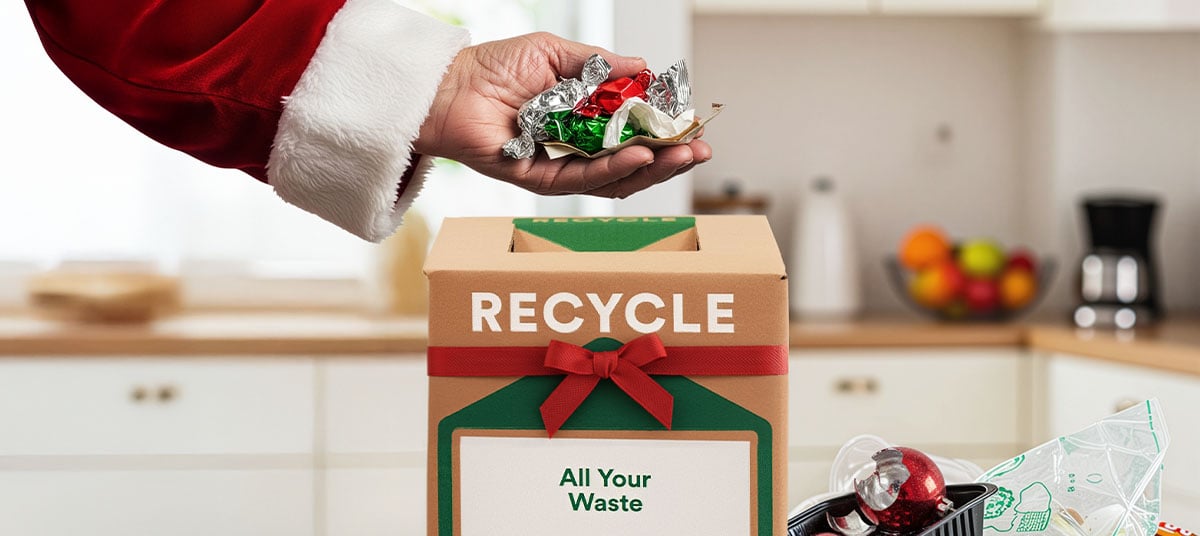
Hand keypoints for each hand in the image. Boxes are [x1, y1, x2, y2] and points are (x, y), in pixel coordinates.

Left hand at [413, 32, 710, 198]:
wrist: (449, 86)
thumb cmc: (494, 67)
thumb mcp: (556, 53)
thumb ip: (601, 65)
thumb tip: (646, 67)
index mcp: (584, 118)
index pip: (635, 131)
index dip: (666, 130)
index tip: (695, 125)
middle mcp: (576, 147)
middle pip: (633, 161)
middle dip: (671, 157)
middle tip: (700, 149)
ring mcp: (559, 165)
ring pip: (615, 177)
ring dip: (651, 168)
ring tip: (680, 155)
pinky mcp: (539, 179)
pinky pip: (582, 180)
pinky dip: (613, 170)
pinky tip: (639, 156)